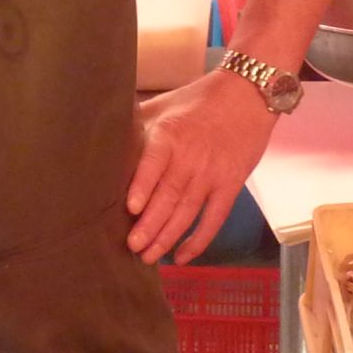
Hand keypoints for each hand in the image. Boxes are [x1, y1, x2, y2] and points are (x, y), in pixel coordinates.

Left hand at [125, 71, 276, 264]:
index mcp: (171, 134)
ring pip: (188, 212)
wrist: (248, 95)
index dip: (143, 186)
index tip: (131, 208)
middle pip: (169, 196)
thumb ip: (137, 124)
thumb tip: (104, 141)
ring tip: (149, 256)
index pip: (155, 163)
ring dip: (168, 237)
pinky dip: (199, 241)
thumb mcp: (163, 105)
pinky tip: (182, 256)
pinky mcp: (231, 185)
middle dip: (150, 225)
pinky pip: (214, 219)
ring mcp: (213, 174)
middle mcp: (192, 157)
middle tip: (133, 246)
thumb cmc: (198, 101)